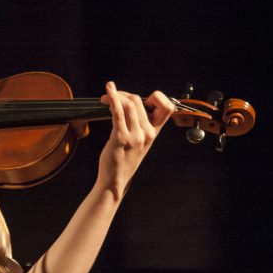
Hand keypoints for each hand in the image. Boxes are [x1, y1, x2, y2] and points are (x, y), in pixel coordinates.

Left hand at [97, 81, 174, 198]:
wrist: (116, 179)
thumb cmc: (124, 158)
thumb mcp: (139, 141)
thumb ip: (140, 124)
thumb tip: (130, 103)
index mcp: (154, 132)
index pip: (167, 107)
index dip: (158, 96)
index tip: (141, 97)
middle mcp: (148, 133)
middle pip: (139, 101)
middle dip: (123, 94)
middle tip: (110, 96)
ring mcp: (135, 136)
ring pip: (129, 104)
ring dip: (115, 96)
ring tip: (105, 97)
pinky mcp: (121, 138)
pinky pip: (118, 113)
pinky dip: (112, 99)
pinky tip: (108, 93)